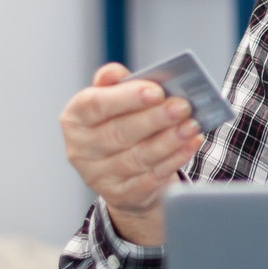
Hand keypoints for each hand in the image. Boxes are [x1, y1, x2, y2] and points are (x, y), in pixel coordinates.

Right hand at [59, 63, 202, 247]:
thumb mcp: (113, 103)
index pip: (95, 105)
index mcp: (75, 119)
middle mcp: (80, 149)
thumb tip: (114, 73)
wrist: (122, 175)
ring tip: (192, 125)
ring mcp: (98, 176)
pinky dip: (175, 159)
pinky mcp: (121, 195)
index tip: (156, 91)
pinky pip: (151, 178)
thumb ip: (115, 84)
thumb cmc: (120, 127)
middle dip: (155, 118)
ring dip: (169, 140)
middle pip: (119, 132)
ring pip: (138, 157)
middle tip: (183, 106)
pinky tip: (191, 144)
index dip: (126, 98)